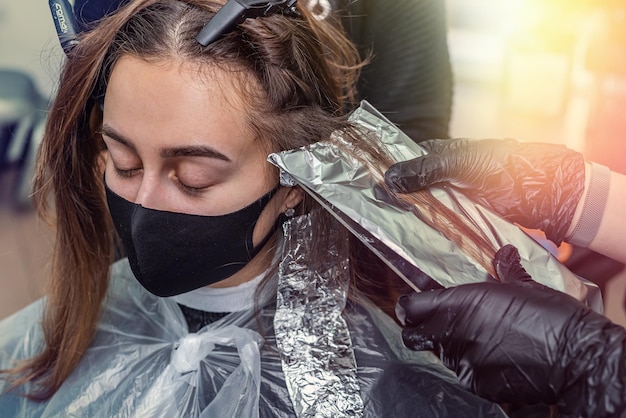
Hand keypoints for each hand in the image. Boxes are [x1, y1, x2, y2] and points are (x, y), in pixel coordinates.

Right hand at [384, 138, 584, 243]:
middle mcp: (445, 175)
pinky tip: (416, 239)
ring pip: (425, 206)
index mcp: (442, 153)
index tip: (368, 185)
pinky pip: (441, 222)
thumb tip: (390, 178)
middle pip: (413, 187)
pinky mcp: (465, 217)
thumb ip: (425, 170)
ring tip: (390, 229)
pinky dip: (429, 230)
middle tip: (375, 212)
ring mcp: (454, 197)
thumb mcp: (459, 164)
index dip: (389, 171)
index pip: (406, 160)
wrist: (543, 193)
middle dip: (397, 198)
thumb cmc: (503, 167)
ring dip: (412, 217)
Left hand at [396, 244, 625, 416]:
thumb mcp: (524, 285)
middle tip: (435, 325)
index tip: (413, 305)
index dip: (409, 307)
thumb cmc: (550, 316)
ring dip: (451, 347)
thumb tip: (503, 255)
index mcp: (460, 303)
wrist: (574, 357)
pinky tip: (495, 359)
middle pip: (414, 336)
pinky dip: (473, 367)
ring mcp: (464, 362)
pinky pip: (464, 374)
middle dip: (419, 330)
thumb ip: (503, 271)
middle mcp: (454, 333)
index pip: (411, 307)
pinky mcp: (477, 384)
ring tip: (479, 340)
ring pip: (441, 355)